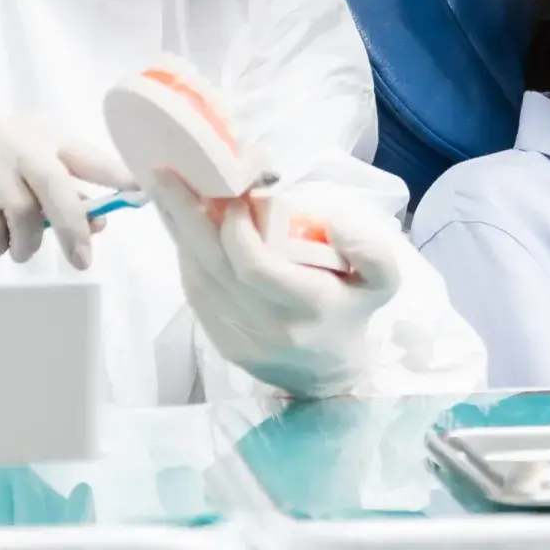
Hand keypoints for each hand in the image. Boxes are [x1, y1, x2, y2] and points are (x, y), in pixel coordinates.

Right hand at [0, 116, 133, 268]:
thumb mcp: (35, 183)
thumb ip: (68, 196)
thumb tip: (100, 223)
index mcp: (45, 133)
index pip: (87, 155)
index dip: (115, 174)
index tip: (140, 191)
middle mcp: (17, 139)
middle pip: (56, 184)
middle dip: (74, 227)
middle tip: (83, 260)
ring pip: (24, 214)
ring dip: (28, 242)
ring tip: (22, 246)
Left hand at [149, 173, 402, 399]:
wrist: (330, 376)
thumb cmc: (353, 313)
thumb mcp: (384, 281)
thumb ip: (370, 249)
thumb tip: (331, 223)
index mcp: (308, 306)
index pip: (256, 267)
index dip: (237, 230)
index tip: (234, 195)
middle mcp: (267, 326)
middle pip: (214, 268)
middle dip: (186, 217)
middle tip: (165, 174)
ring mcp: (238, 338)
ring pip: (197, 279)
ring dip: (178, 232)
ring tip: (165, 191)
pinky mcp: (221, 342)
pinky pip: (195, 294)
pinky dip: (185, 257)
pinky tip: (180, 227)